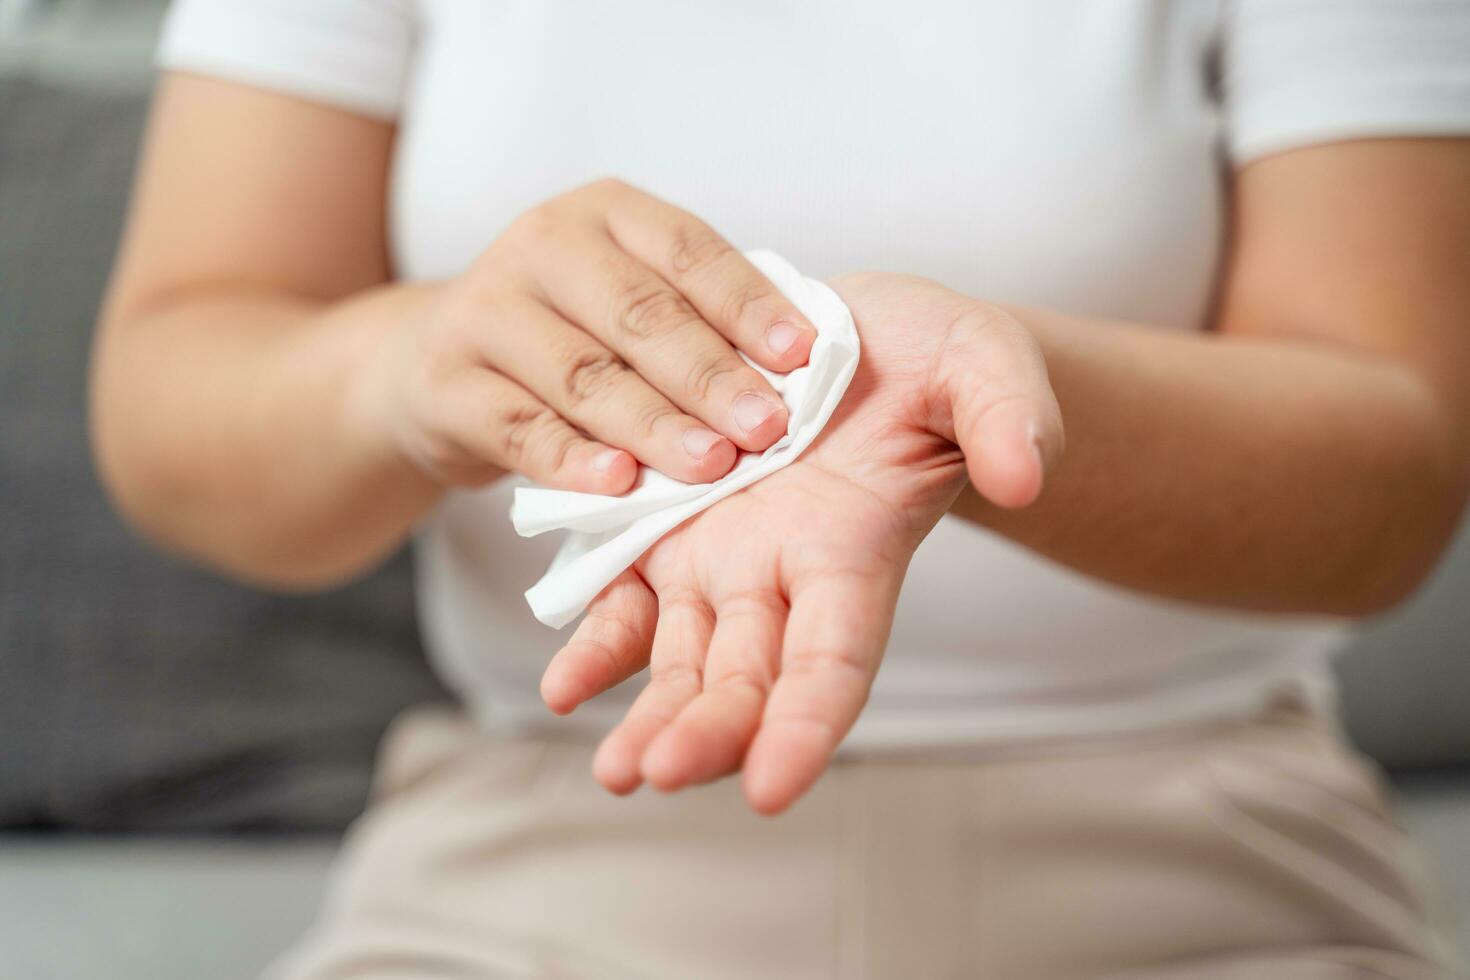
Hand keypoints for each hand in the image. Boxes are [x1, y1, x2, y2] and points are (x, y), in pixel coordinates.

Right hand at [357, 178, 817, 491]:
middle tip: (768, 428)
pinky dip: (572, 458)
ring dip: (654, 425)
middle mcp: (543, 245)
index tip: (805, 356)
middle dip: (711, 376)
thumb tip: (799, 368)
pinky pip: (519, 426)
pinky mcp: (447, 383)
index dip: (749, 304)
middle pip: (640, 315)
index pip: (689, 252)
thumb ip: (697, 318)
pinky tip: (618, 484)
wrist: (435, 363)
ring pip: (584, 375)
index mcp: (607, 214)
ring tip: (710, 466)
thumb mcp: (628, 299)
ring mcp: (487, 310)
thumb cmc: (571, 333)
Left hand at [539, 272, 1063, 813]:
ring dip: (648, 716)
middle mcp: (782, 573)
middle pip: (747, 678)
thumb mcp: (984, 364)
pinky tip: (564, 689)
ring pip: (680, 658)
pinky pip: (624, 597)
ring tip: (616, 771)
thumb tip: (1029, 477)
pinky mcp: (664, 527)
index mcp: (854, 549)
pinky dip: (596, 643)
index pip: (837, 660)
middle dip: (708, 732)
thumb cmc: (932, 358)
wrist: (857, 332)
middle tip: (661, 771)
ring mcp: (718, 557)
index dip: (807, 725)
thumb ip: (1006, 416)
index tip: (773, 787)